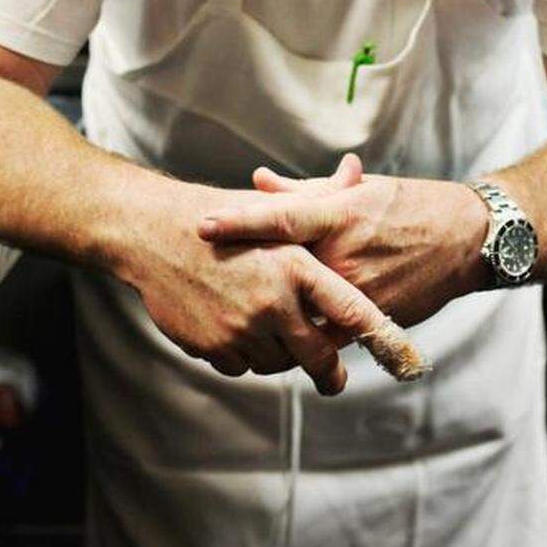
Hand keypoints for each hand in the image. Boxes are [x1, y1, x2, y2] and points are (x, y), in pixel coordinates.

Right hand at [117, 154, 379, 395]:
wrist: (155, 235)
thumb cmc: (221, 215)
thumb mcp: (273, 206)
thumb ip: (321, 197)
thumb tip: (355, 168)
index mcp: (295, 265)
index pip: (349, 310)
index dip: (376, 335)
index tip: (391, 351)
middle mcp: (272, 302)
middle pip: (318, 355)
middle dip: (330, 371)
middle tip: (336, 378)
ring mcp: (241, 328)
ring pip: (278, 363)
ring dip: (281, 354)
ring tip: (276, 334)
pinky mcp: (214, 347)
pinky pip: (243, 366)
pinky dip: (246, 355)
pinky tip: (241, 330)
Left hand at [198, 170, 489, 336]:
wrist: (466, 239)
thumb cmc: (408, 205)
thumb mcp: (358, 190)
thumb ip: (303, 191)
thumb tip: (258, 181)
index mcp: (341, 215)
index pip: (281, 218)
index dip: (240, 222)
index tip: (203, 226)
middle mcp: (346, 255)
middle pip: (282, 269)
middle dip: (247, 274)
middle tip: (206, 275)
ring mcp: (359, 291)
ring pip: (301, 308)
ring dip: (271, 309)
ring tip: (232, 310)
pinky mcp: (371, 318)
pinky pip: (326, 332)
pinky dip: (303, 332)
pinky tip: (276, 335)